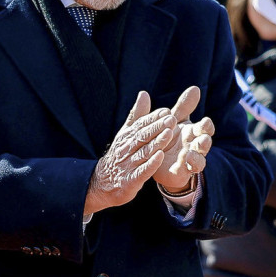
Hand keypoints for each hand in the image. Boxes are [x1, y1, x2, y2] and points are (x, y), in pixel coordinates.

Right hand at [84, 91, 172, 214]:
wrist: (103, 183)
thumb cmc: (120, 155)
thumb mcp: (126, 134)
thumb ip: (136, 115)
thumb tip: (144, 93)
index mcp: (126, 136)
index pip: (140, 125)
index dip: (153, 118)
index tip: (167, 111)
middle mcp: (126, 149)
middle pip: (143, 136)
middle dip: (157, 127)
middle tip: (172, 119)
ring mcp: (128, 164)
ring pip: (143, 152)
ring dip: (156, 143)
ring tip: (169, 134)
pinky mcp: (130, 180)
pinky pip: (141, 171)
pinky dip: (150, 164)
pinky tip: (160, 157)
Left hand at [152, 86, 211, 193]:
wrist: (157, 160)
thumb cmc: (169, 136)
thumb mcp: (174, 119)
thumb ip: (183, 106)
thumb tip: (196, 88)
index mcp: (193, 132)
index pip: (206, 127)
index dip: (207, 125)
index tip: (205, 121)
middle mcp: (194, 146)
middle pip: (205, 143)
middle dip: (205, 140)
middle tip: (203, 137)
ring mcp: (189, 160)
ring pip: (200, 160)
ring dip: (198, 156)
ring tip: (192, 152)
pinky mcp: (180, 172)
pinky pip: (185, 170)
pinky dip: (185, 166)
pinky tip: (182, 160)